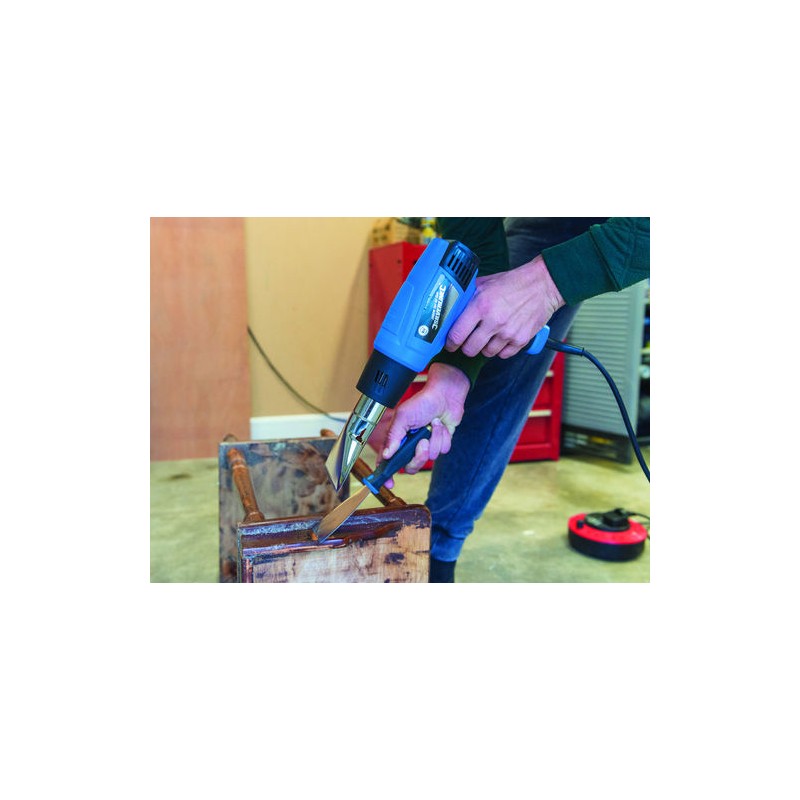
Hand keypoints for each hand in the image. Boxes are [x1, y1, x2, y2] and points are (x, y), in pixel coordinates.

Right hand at [367, 363, 469, 487]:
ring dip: (434, 439)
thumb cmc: (422, 402)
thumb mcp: (403, 417)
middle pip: (411, 466)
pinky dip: (444, 437)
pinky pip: (443, 450)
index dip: (386, 474)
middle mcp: (411, 445)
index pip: (388, 461)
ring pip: (430, 457)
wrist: (445, 395)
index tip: (388, 482)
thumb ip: (393, 436)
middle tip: (422, 443)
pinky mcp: (440, 443)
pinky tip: (442, 425)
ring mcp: (426, 444)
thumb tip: (386, 455)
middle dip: (419, 456)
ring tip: (434, 424)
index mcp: (398, 439)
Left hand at [445, 254, 564, 357]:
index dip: (450, 342)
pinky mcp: (521, 340)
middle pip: (470, 349)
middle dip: (466, 347)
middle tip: (468, 341)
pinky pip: (503, 354)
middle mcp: (494, 321)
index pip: (456, 334)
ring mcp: (508, 332)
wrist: (543, 285)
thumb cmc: (514, 283)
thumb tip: (452, 308)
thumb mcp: (486, 283)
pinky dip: (500, 349)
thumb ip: (468, 296)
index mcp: (481, 306)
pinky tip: (501, 338)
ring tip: (487, 336)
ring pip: (486, 353)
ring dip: (484, 347)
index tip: (450, 343)